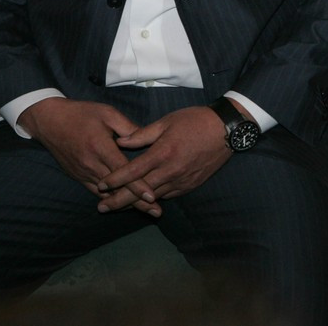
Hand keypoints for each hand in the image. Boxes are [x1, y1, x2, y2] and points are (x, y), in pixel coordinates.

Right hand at [18, 97, 160, 215]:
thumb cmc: (82, 114)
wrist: (49, 121)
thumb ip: (129, 128)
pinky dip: (110, 199)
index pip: (123, 172)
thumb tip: (148, 139)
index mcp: (100, 147)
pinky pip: (95, 192)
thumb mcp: (108, 114)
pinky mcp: (77, 176)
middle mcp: (91, 164)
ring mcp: (82, 172)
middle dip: (137, 201)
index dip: (137, 185)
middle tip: (156, 212)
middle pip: (117, 188)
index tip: (152, 197)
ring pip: (106, 194)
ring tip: (145, 211)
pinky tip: (123, 205)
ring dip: (125, 204)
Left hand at [97, 105, 231, 210]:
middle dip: (118, 200)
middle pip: (140, 190)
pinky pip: (168, 195)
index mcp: (163, 152)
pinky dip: (154, 199)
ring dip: (134, 203)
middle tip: (101, 207)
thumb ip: (142, 134)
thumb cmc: (195, 120)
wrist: (226, 129)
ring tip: (117, 208)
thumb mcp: (167, 121)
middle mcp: (171, 170)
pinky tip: (144, 201)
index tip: (101, 184)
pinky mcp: (190, 184)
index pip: (133, 171)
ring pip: (153, 196)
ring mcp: (182, 180)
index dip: (115, 179)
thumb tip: (120, 141)